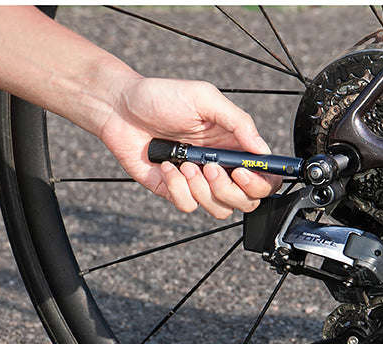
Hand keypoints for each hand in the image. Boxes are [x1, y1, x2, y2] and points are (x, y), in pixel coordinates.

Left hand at [96, 77, 280, 218]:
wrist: (120, 107)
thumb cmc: (161, 96)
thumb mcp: (205, 98)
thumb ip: (238, 122)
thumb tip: (262, 150)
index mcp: (233, 144)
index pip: (263, 175)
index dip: (262, 182)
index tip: (243, 171)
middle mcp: (219, 166)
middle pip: (246, 200)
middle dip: (230, 189)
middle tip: (210, 166)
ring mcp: (197, 181)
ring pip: (218, 208)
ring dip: (202, 189)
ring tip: (185, 162)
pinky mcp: (174, 190)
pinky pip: (187, 205)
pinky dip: (177, 188)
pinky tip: (167, 166)